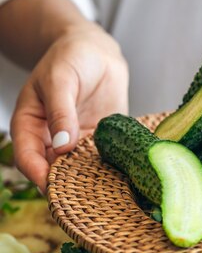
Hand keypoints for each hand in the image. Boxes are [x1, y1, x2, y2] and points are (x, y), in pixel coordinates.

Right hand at [10, 23, 128, 191]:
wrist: (96, 52)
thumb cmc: (70, 59)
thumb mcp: (61, 81)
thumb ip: (61, 112)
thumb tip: (62, 145)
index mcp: (30, 126)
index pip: (27, 158)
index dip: (36, 174)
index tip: (50, 186)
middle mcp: (51, 140)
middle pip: (52, 171)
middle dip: (65, 187)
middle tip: (83, 200)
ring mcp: (77, 142)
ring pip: (79, 170)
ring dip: (90, 181)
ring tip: (107, 193)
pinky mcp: (99, 141)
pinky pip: (102, 159)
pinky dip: (110, 169)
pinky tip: (123, 177)